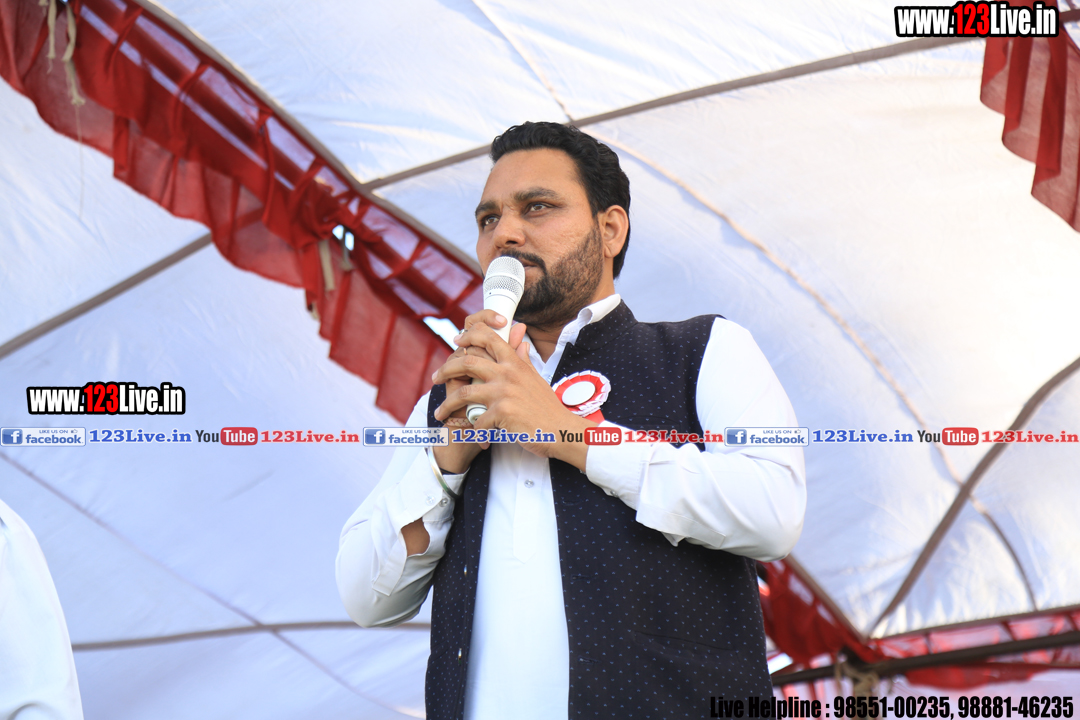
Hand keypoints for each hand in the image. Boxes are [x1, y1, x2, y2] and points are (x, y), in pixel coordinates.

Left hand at [432, 314, 596, 468]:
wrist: (561, 430)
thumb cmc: (547, 407)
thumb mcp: (536, 377)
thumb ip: (523, 359)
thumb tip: (521, 341)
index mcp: (515, 362)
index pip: (488, 337)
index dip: (469, 336)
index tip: (457, 342)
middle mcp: (508, 373)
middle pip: (467, 362)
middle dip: (446, 369)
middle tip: (435, 378)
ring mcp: (504, 392)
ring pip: (464, 393)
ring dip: (447, 406)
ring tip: (440, 414)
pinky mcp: (503, 412)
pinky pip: (477, 422)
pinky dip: (474, 433)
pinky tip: (476, 439)